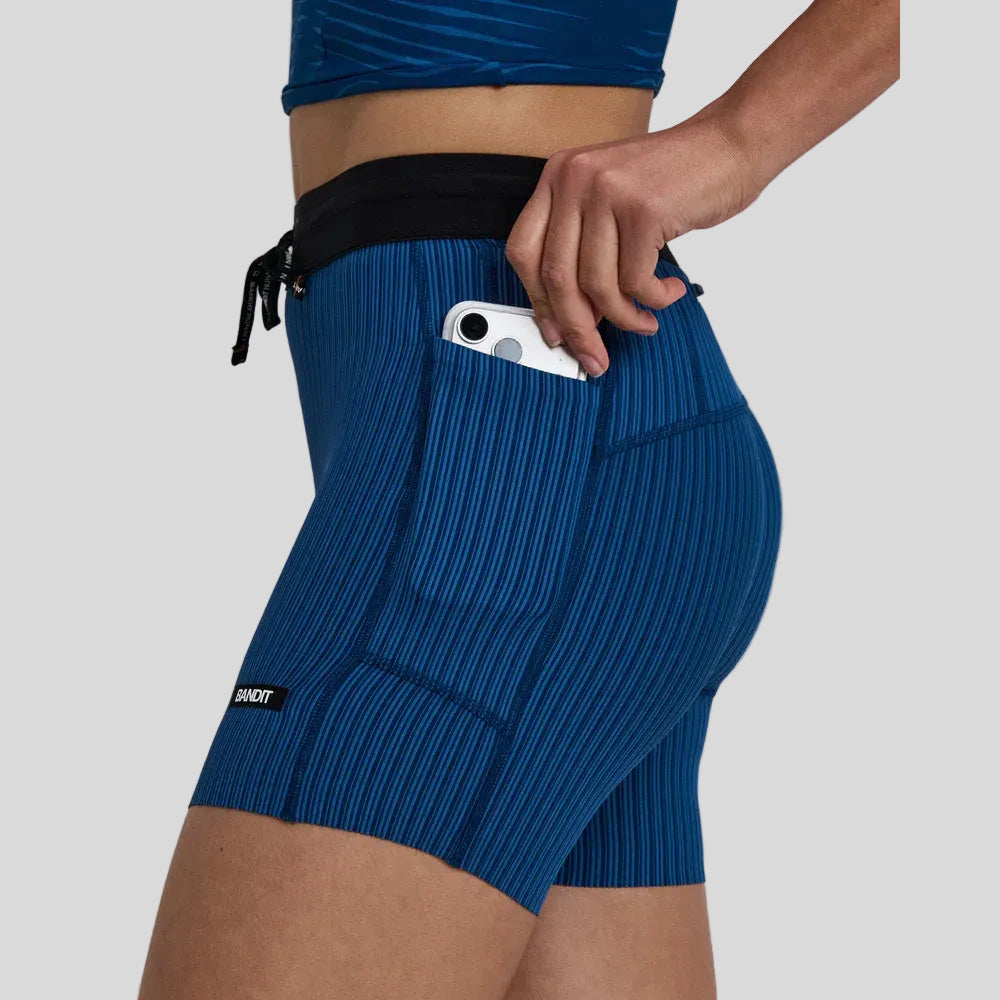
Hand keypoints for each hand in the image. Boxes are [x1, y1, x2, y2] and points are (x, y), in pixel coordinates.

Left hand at [505, 113, 759, 376]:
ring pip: (597, 286)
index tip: (556, 332)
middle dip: (577, 328)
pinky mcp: (644, 209)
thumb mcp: (611, 201)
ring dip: (623, 318)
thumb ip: (584, 248)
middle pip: (557, 276)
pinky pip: (635, 281)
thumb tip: (572, 316)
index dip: (539, 301)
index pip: (524, 252)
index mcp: (559, 176)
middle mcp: (575, 178)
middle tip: (595, 355)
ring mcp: (608, 191)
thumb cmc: (675, 180)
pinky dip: (653, 300)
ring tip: (645, 321)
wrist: (730, 144)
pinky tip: (668, 292)